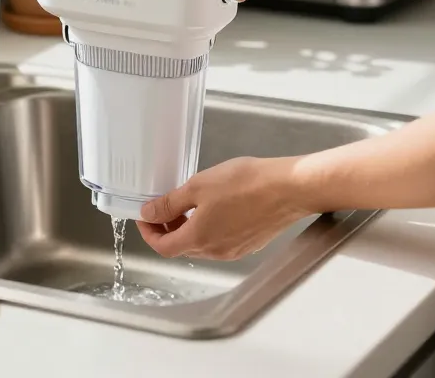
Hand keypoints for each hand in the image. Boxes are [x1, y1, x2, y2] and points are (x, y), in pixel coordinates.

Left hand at [136, 157, 313, 260]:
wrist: (289, 188)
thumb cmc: (247, 184)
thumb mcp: (198, 186)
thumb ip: (170, 203)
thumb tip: (149, 213)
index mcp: (199, 239)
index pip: (163, 247)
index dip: (149, 233)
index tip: (145, 217)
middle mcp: (216, 251)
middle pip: (182, 246)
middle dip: (168, 228)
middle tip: (164, 206)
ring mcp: (235, 250)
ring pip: (202, 244)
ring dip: (189, 227)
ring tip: (189, 203)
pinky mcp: (250, 243)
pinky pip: (221, 240)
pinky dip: (209, 227)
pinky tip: (215, 205)